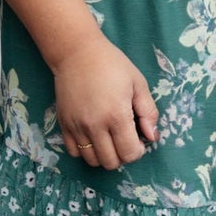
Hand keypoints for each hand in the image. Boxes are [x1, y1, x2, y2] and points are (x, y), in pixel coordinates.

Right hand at [52, 36, 159, 169]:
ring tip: (108, 140)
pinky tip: (92, 137)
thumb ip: (149, 113)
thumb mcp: (138, 84)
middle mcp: (95, 125)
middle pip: (110, 162)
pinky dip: (85, 151)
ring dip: (104, 155)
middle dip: (122, 156)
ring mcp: (77, 126)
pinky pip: (74, 152)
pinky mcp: (63, 124)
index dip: (137, 151)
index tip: (138, 140)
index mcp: (117, 115)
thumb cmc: (112, 65)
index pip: (129, 153)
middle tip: (124, 139)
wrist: (77, 53)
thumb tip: (152, 138)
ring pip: (92, 161)